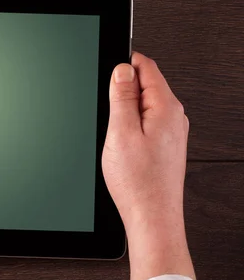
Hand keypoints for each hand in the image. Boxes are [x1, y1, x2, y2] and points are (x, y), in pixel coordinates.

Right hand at [102, 52, 194, 279]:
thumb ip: (122, 97)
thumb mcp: (120, 132)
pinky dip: (131, 124)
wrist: (152, 215)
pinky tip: (120, 143)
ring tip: (112, 131)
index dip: (123, 63)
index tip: (106, 70)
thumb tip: (122, 69)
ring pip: (144, 104)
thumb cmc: (138, 182)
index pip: (146, 66)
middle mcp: (173, 117)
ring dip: (125, 109)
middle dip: (122, 89)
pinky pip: (146, 121)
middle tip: (105, 108)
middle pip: (145, 84)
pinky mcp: (165, 144)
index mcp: (165, 108)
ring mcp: (171, 131)